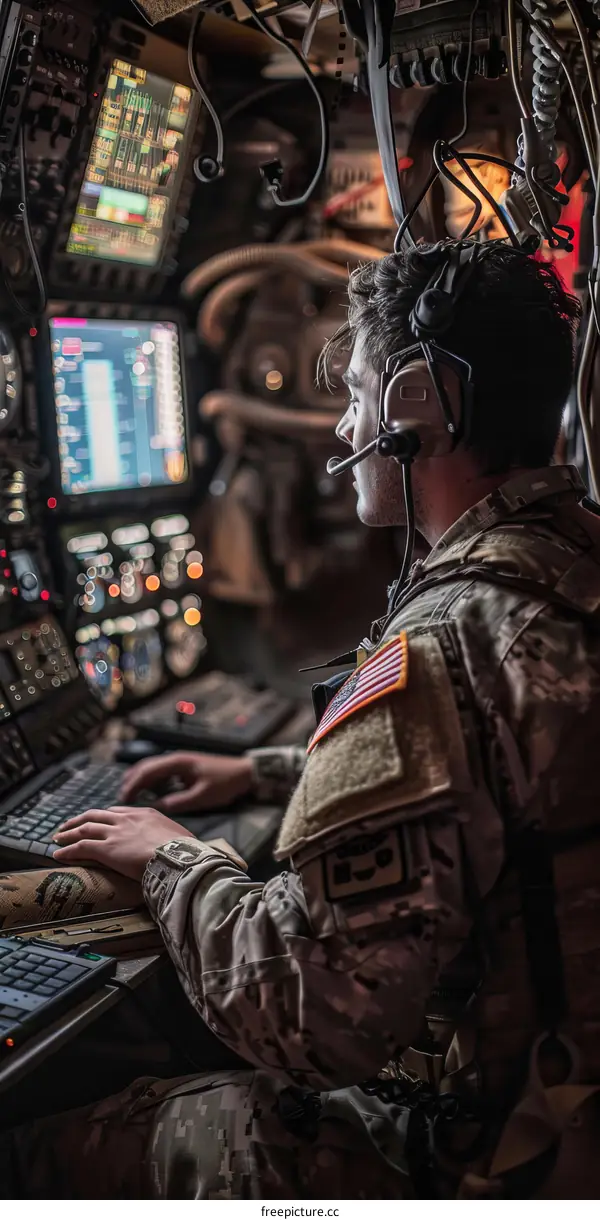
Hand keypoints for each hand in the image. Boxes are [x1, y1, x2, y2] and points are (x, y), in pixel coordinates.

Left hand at [52, 806, 196, 881]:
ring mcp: (115, 833)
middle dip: (79, 820)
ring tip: (57, 838)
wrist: (179, 856)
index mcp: (144, 814)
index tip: (95, 821)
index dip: (103, 817)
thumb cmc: (186, 851)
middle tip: (68, 826)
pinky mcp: (106, 849)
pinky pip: (81, 847)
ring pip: (84, 829)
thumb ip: (172, 838)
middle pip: (95, 816)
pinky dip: (67, 850)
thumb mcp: (181, 836)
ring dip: (68, 833)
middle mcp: (126, 819)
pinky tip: (58, 855)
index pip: (117, 811)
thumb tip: (181, 846)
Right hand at [118, 751, 253, 814]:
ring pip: (153, 769)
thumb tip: (155, 807)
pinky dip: (152, 781)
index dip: (133, 785)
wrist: (245, 773)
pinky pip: (162, 773)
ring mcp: (180, 762)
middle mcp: (176, 759)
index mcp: (177, 763)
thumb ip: (178, 802)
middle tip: (121, 798)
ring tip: (130, 796)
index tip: (123, 799)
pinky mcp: (185, 768)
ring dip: (140, 780)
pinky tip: (149, 793)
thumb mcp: (201, 797)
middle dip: (132, 781)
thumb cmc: (225, 784)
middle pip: (146, 767)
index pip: (147, 771)